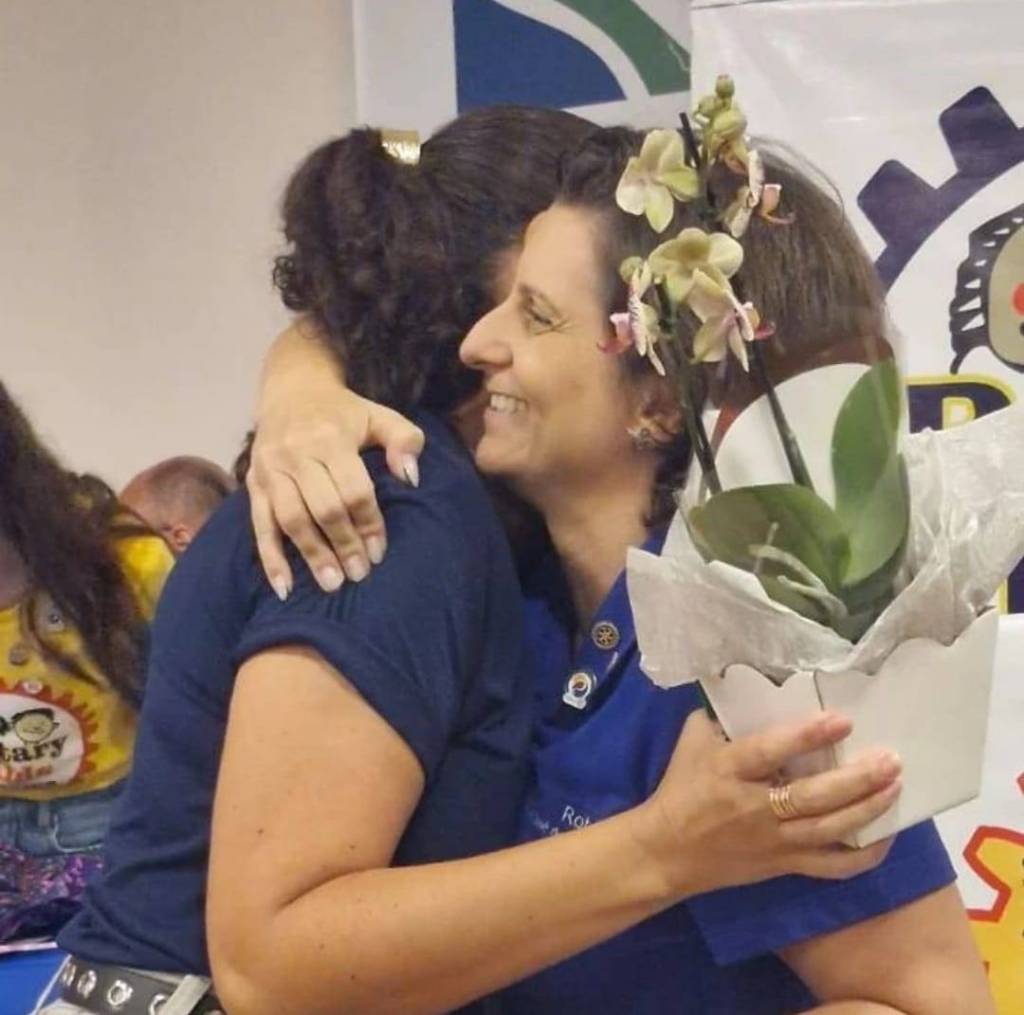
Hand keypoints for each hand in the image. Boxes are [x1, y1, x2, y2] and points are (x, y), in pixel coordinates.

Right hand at [248, 387, 423, 596]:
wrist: (291, 388)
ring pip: (291, 520)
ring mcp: (270, 469)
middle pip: (323, 508)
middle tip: (360, 574)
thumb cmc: (344, 412)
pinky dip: (270, 559)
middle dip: (344, 545)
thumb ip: (404, 439)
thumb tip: (410, 477)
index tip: (380, 552)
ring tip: (332, 585)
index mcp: (331, 439)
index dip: (369, 524)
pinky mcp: (253, 483)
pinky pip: (260, 525)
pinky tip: (284, 587)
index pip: (353, 490)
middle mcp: (296, 454)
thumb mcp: (379, 415)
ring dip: (312, 555)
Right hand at [635, 711, 900, 897]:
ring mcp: (773, 841)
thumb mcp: (692, 743)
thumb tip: (748, 686)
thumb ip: (720, 716)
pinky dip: (863, 855)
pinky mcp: (785, 865)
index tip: (842, 720)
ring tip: (894, 785)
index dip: (806, 737)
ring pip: (828, 830)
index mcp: (728, 771)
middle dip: (855, 779)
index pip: (770, 752)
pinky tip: (886, 836)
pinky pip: (831, 866)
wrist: (667, 853)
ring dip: (866, 809)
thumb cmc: (681, 789)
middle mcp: (754, 807)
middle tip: (889, 759)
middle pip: (811, 797)